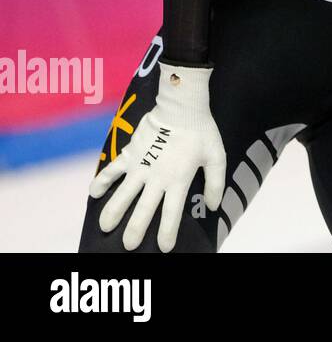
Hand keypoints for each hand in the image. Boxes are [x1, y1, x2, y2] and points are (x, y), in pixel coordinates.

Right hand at [90, 62, 225, 251]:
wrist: (182, 105)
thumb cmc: (202, 130)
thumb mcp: (217, 157)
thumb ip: (215, 183)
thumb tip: (213, 206)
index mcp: (178, 180)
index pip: (171, 214)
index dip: (166, 233)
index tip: (163, 248)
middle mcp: (157, 178)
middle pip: (143, 210)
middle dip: (134, 230)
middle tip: (128, 246)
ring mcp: (141, 166)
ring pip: (122, 195)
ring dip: (112, 212)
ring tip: (105, 227)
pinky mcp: (130, 153)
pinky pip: (111, 170)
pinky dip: (101, 181)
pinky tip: (93, 193)